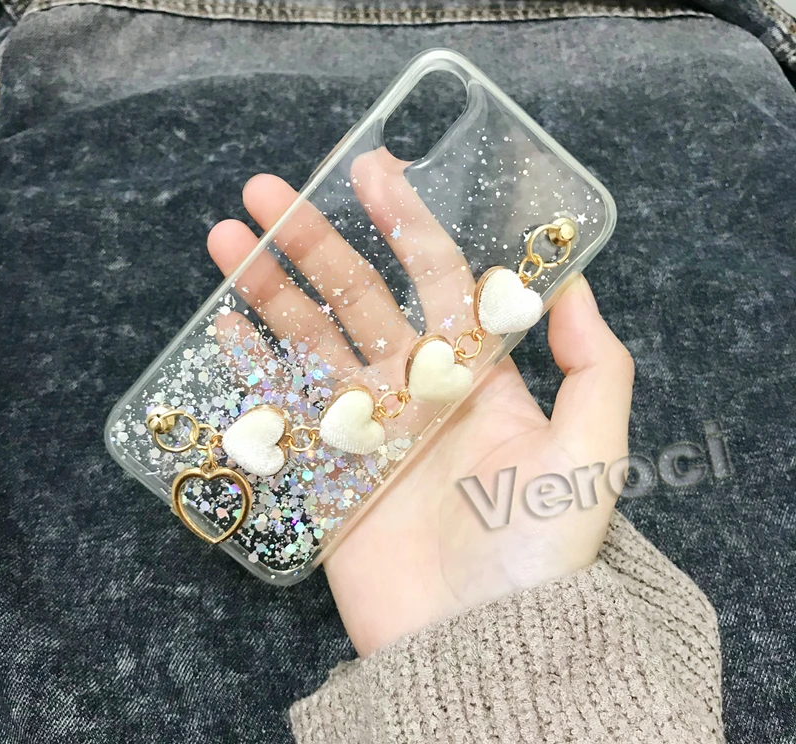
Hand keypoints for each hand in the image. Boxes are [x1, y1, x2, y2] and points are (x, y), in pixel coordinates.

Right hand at [208, 153, 632, 656]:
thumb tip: (576, 281)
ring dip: (269, 287)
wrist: (478, 645)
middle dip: (314, 240)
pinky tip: (222, 317)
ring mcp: (365, 427)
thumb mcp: (591, 451)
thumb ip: (593, 363)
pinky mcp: (324, 469)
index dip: (406, 221)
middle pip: (359, 296)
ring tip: (225, 237)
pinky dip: (251, 361)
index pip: (436, 278)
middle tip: (265, 190)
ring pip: (310, 340)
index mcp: (475, 374)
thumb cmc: (539, 550)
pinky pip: (280, 404)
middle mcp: (417, 390)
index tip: (372, 170)